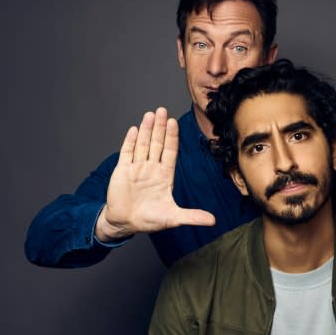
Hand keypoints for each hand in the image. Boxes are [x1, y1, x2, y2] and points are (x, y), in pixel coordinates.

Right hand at [95, 108, 215, 241]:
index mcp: (164, 175)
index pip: (170, 152)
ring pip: (142, 144)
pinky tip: (134, 129)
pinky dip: (130, 141)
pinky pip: (126, 153)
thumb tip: (213, 221)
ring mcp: (137, 168)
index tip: (174, 122)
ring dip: (146, 130)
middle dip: (160, 128)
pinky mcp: (122, 171)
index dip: (172, 137)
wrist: (125, 223)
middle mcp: (151, 168)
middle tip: (162, 110)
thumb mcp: (173, 218)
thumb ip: (192, 216)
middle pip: (157, 143)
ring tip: (150, 115)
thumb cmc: (149, 220)